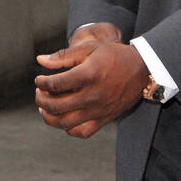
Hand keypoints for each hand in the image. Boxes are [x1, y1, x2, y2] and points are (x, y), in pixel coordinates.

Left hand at [35, 31, 149, 137]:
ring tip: (45, 108)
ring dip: (49, 117)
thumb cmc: (113, 55)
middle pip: (56, 106)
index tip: (40, 79)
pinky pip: (81, 132)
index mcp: (88, 75)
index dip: (42, 82)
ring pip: (65, 123)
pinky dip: (68, 129)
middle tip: (40, 92)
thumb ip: (63, 56)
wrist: (141, 68)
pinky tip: (64, 117)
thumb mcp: (89, 48)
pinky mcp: (105, 119)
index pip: (55, 84)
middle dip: (41, 99)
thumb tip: (40, 61)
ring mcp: (99, 110)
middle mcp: (93, 95)